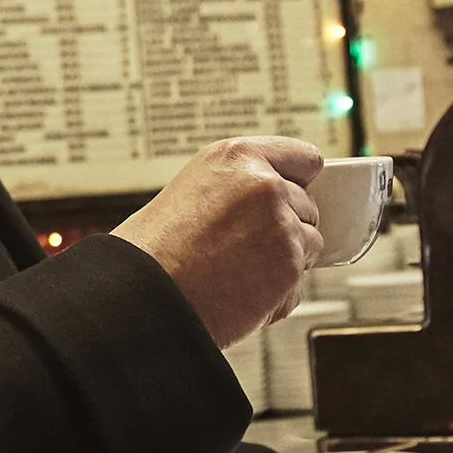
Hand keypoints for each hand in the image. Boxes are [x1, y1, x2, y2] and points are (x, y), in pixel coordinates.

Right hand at [111, 137, 323, 347]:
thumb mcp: (194, 191)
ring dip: (285, 261)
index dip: (298, 182)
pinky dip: (278, 295)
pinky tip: (240, 293)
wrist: (142, 295)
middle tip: (243, 247)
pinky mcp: (290, 265)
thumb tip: (284, 202)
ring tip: (238, 271)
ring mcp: (281, 224)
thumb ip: (240, 188)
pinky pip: (301, 283)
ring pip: (311, 244)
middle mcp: (264, 184)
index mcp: (237, 156)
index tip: (292, 196)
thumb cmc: (155, 251)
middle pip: (309, 206)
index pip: (304, 159)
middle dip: (287, 227)